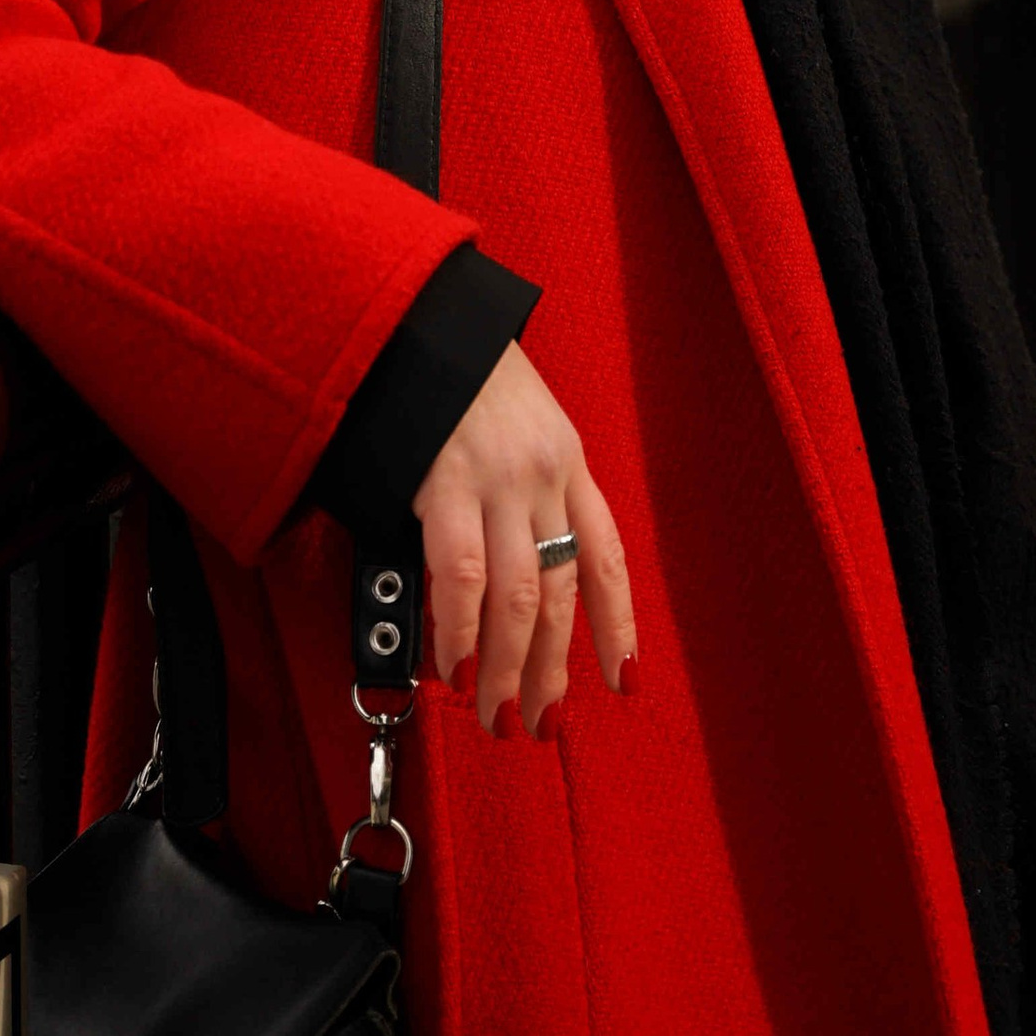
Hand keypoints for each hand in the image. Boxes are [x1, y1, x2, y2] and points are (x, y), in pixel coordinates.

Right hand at [412, 344, 635, 736]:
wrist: (411, 312)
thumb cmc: (454, 369)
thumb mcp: (514, 419)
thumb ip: (519, 489)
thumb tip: (505, 570)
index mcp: (566, 459)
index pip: (606, 559)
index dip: (617, 626)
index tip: (624, 682)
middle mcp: (543, 474)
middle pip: (561, 593)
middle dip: (551, 670)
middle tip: (539, 722)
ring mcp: (497, 479)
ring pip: (518, 598)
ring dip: (505, 668)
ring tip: (495, 712)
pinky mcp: (445, 481)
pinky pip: (460, 575)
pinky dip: (458, 631)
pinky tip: (453, 665)